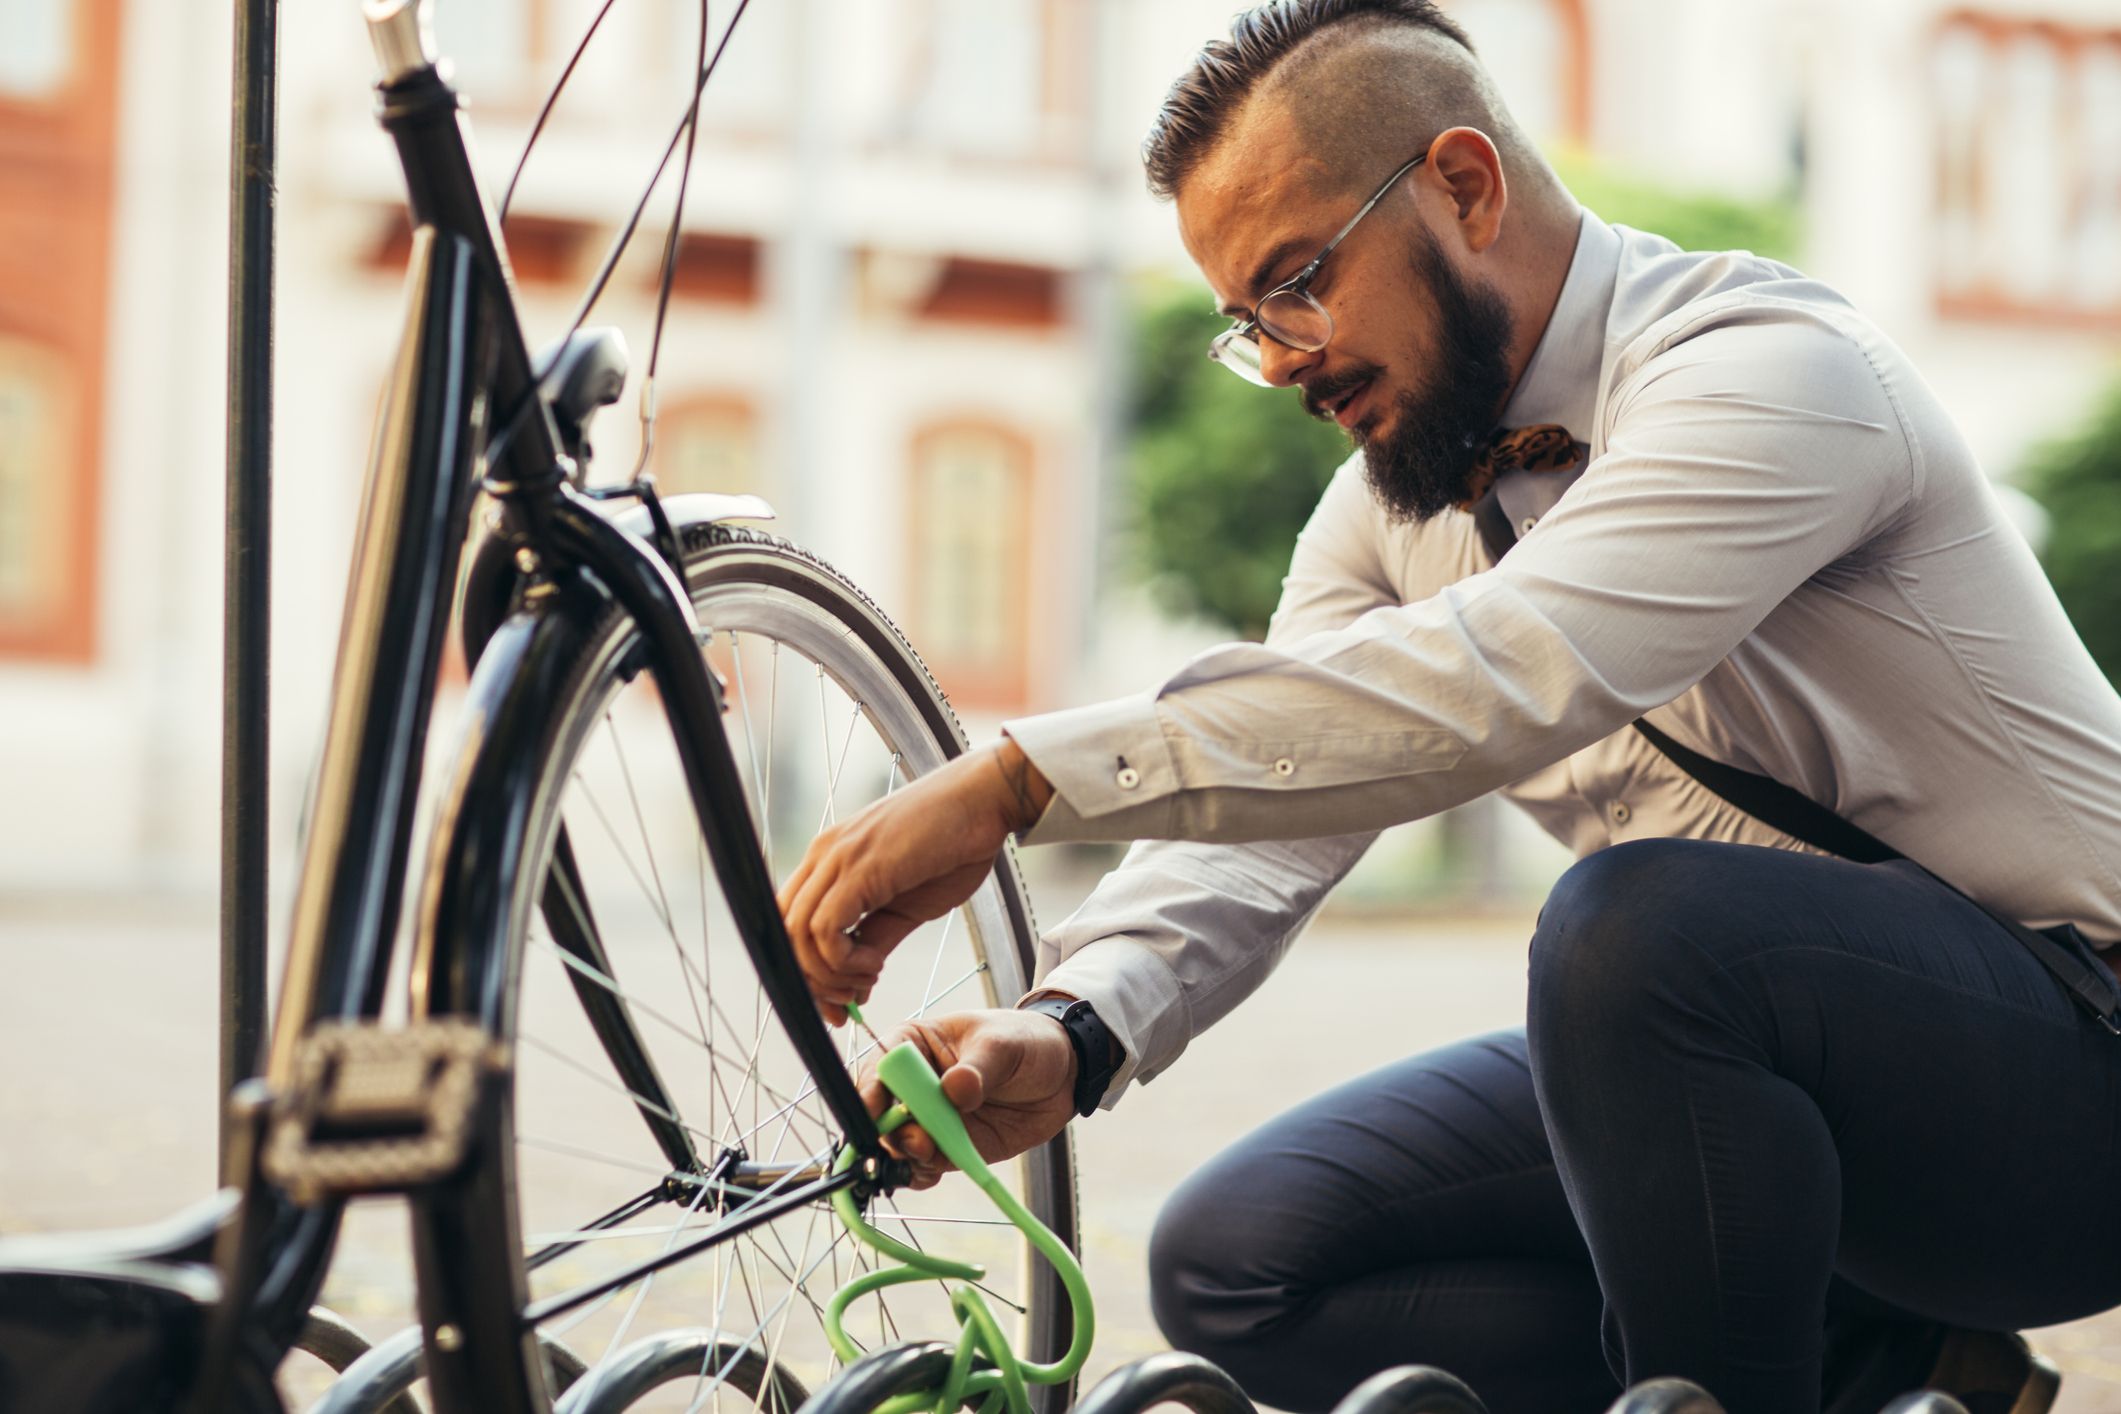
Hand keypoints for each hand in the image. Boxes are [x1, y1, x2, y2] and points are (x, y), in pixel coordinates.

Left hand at [779, 737, 1053, 1024]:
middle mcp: (823, 857)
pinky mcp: (858, 868)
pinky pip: (825, 930)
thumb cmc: (953, 846)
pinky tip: (875, 963)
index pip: (791, 924)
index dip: (806, 973)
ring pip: (797, 936)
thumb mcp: (907, 905)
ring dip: (828, 975)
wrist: (984, 801)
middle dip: (811, 983)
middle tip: (846, 1006)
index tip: (838, 1005)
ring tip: (868, 981)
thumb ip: (876, 938)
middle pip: (783, 934)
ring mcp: (837, 859)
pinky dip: (844, 961)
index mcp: (830, 862)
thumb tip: (856, 981)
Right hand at [860, 1009, 1078, 1188]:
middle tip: (920, 1141)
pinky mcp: (946, 1146)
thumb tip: (956, 1089)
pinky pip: (922, 1167)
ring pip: (898, 1146)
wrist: (1061, 1075)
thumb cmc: (1025, 1042)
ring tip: (934, 1157)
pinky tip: (935, 1173)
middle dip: (891, 1133)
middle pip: (879, 1114)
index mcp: (913, 1045)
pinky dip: (922, 1175)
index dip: (870, 1092)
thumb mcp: (1004, 1044)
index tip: (874, 1113)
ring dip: (908, 1158)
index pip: (878, 1068)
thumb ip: (979, 1067)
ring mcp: (927, 1119)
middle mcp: (912, 1085)